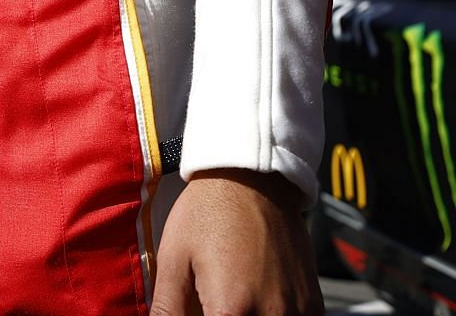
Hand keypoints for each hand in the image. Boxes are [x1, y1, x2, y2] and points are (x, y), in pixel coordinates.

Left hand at [152, 170, 319, 315]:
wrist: (253, 180)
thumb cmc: (208, 214)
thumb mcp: (174, 260)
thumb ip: (167, 309)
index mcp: (231, 311)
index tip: (198, 309)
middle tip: (209, 302)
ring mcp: (299, 313)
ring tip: (231, 297)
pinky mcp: (314, 305)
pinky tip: (253, 298)